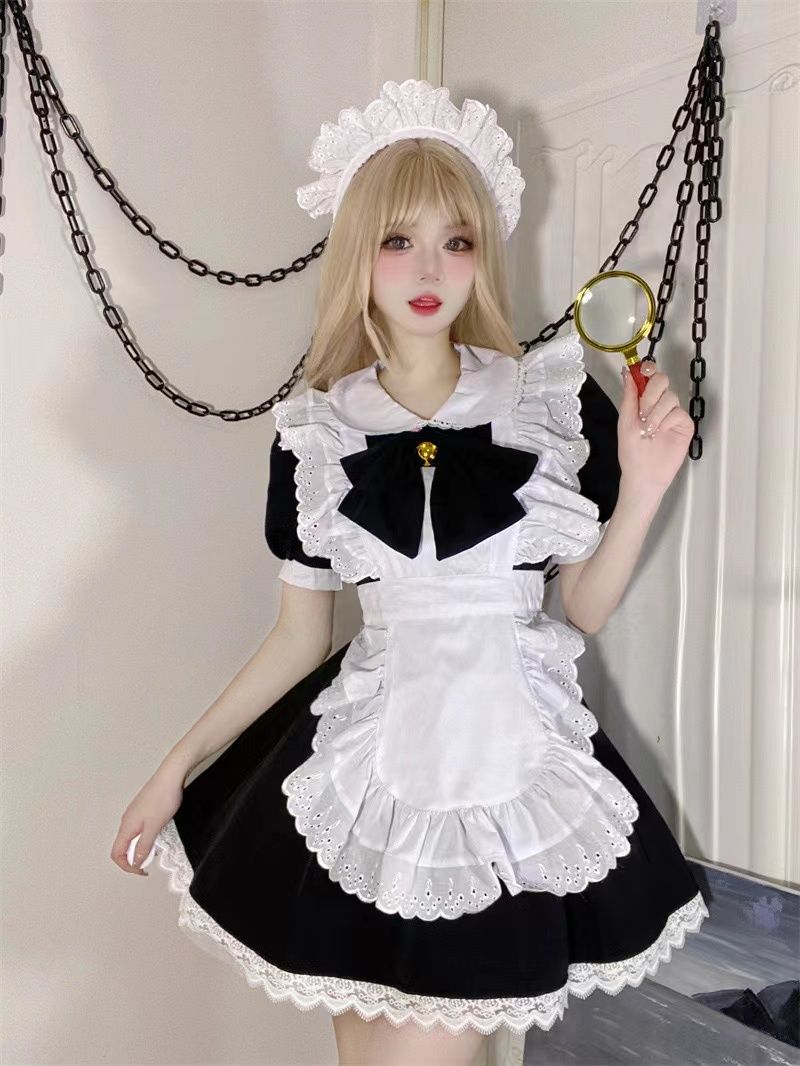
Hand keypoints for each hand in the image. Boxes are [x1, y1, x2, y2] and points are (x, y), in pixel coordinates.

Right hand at [110, 768, 184, 876]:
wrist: (171, 776)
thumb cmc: (163, 798)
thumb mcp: (154, 827)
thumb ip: (143, 846)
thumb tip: (135, 862)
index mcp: (126, 826)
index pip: (117, 853)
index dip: (127, 866)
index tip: (142, 870)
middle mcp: (127, 821)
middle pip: (123, 847)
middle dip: (135, 858)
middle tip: (151, 861)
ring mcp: (134, 814)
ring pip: (132, 838)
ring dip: (141, 847)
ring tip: (156, 847)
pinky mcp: (143, 809)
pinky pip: (139, 829)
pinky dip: (146, 837)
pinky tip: (158, 833)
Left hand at [618, 361, 693, 495]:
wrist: (643, 473)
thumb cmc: (632, 452)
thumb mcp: (625, 421)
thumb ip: (628, 396)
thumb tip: (627, 372)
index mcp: (643, 401)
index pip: (649, 376)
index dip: (648, 369)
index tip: (643, 371)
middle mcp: (659, 404)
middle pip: (662, 380)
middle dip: (651, 393)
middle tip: (643, 411)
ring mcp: (672, 414)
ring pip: (670, 397)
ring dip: (656, 413)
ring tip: (648, 429)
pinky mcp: (684, 424)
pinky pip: (679, 412)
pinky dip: (667, 421)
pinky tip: (660, 432)